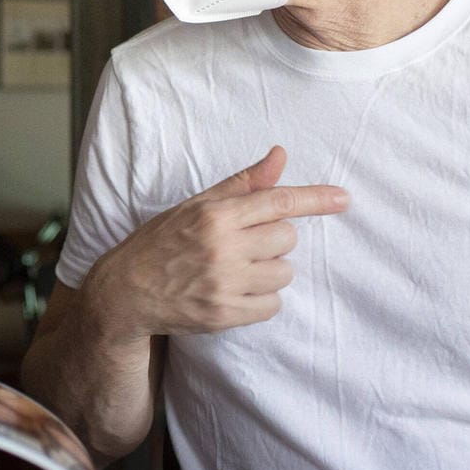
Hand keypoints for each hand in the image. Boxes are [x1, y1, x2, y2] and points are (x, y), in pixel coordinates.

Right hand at [83, 146, 346, 342]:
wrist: (125, 292)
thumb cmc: (161, 243)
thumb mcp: (195, 206)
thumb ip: (241, 185)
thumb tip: (279, 156)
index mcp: (215, 214)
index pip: (278, 202)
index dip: (315, 200)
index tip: (344, 199)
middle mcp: (222, 247)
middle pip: (287, 238)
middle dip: (273, 241)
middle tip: (244, 246)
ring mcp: (224, 282)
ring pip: (283, 273)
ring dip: (268, 272)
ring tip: (237, 272)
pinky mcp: (225, 314)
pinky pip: (272, 305)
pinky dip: (261, 301)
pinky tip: (236, 293)